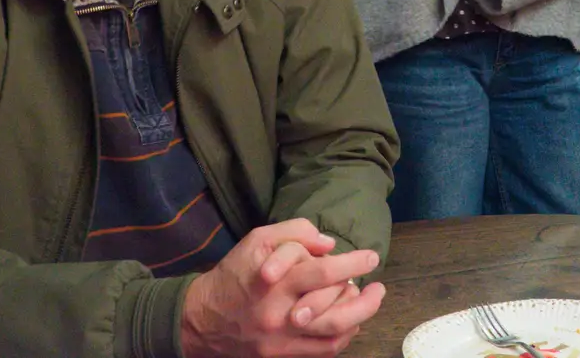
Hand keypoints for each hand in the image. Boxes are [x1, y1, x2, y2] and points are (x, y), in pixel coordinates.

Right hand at [181, 219, 384, 357]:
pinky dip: (343, 337)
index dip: (354, 264)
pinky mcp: (281, 355)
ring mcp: (283, 339)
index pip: (325, 272)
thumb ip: (296, 232)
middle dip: (365, 298)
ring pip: (334, 335)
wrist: (201, 319)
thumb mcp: (257, 240)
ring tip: (371, 302)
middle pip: (336, 311)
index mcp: (276, 283)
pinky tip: (351, 322)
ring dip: (360, 318)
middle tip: (378, 286)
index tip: (371, 258)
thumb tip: (329, 245)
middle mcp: (282, 315)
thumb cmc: (233, 274)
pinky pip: (323, 351)